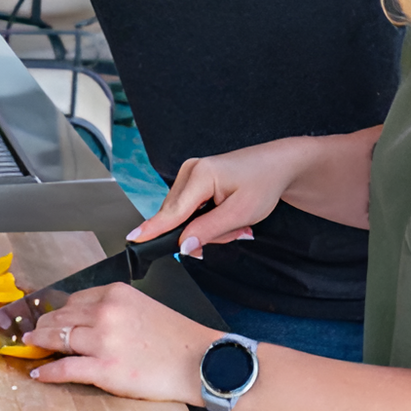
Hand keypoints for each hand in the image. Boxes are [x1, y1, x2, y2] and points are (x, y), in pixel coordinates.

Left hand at [27, 284, 216, 403]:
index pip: (75, 299)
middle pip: (61, 317)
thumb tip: (88, 320)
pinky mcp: (104, 370)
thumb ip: (115, 309)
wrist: (200, 362)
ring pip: (57, 339)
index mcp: (116, 294)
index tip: (50, 318)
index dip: (59, 312)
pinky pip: (65, 369)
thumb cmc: (176, 338)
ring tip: (30, 347)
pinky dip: (47, 371)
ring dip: (39, 344)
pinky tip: (38, 372)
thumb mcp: (143, 307)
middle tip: (32, 333)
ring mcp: (103, 341)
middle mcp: (106, 312)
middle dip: (43, 326)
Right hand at [128, 139, 315, 257]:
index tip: (133, 239)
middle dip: (203, 233)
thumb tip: (182, 246)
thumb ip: (208, 230)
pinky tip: (227, 216)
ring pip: (184, 216)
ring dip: (208, 227)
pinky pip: (190, 209)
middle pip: (178, 218)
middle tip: (235, 231)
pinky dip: (207, 218)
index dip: (153, 229)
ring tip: (236, 223)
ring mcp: (190, 173)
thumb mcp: (241, 213)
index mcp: (201, 175)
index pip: (172, 212)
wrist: (277, 165)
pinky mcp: (193, 179)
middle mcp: (190, 170)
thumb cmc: (263, 183)